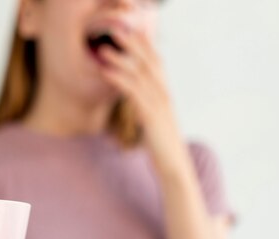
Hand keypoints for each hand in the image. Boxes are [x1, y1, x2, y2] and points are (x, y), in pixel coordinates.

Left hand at [97, 25, 184, 162]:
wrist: (174, 168)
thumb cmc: (161, 147)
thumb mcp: (153, 122)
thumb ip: (145, 107)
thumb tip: (134, 100)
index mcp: (166, 95)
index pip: (156, 63)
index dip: (145, 45)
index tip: (131, 31)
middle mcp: (165, 96)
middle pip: (148, 62)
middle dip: (132, 44)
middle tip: (115, 29)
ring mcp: (159, 105)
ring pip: (139, 75)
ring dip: (120, 60)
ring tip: (104, 49)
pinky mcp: (151, 117)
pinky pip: (134, 93)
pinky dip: (119, 80)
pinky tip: (106, 73)